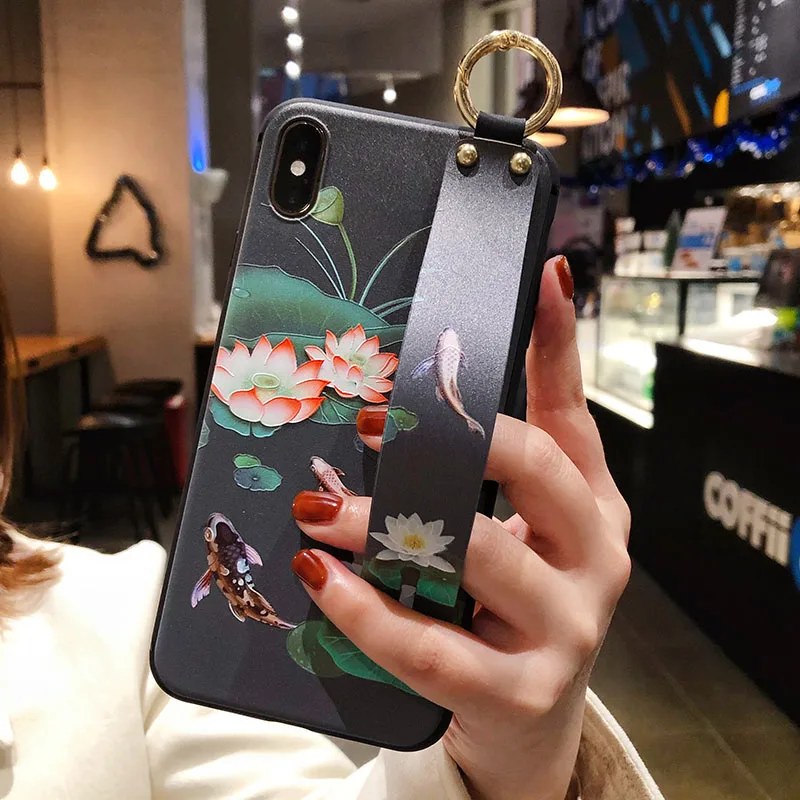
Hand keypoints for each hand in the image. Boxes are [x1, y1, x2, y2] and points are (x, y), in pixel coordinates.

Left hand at [289, 256, 630, 799]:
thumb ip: (477, 474)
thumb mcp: (511, 532)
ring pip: (478, 556)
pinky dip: (367, 610)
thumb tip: (421, 396)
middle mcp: (597, 557)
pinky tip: (320, 578)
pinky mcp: (520, 691)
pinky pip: (433, 647)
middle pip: (539, 469)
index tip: (536, 275)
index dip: (555, 343)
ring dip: (384, 525)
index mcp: (593, 507)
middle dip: (453, 436)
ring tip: (318, 509)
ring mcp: (568, 628)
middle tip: (369, 423)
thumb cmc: (507, 610)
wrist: (525, 724)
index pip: (574, 412)